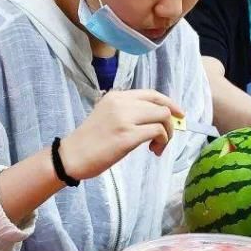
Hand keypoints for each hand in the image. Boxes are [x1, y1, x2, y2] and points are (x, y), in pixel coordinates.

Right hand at [60, 90, 182, 180]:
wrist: (71, 156)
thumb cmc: (90, 141)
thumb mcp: (108, 116)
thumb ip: (129, 113)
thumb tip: (158, 119)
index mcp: (117, 96)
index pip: (151, 94)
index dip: (170, 103)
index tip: (179, 115)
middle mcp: (121, 103)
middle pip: (161, 106)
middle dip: (169, 124)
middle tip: (163, 140)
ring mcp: (124, 119)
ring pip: (162, 117)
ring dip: (167, 134)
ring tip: (157, 148)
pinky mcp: (127, 136)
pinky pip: (157, 132)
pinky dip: (162, 142)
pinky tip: (154, 151)